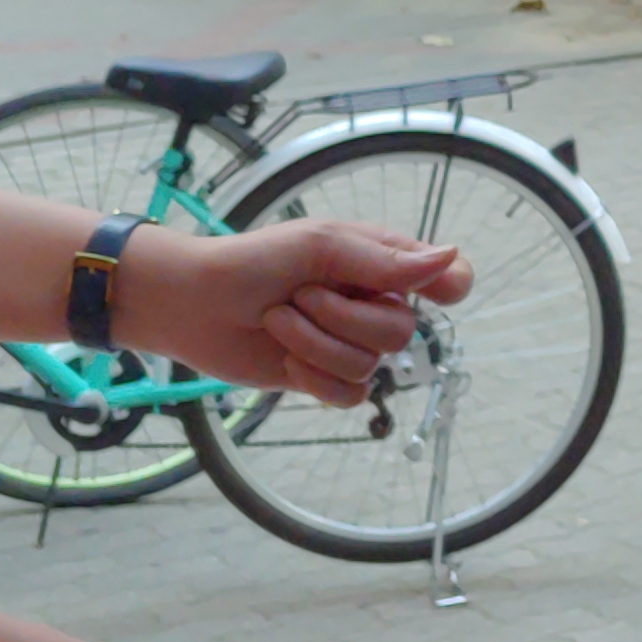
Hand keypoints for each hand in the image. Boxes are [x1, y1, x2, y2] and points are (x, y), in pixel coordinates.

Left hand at [117, 215, 471, 407]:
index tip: (437, 293)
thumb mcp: (318, 247)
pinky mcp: (324, 378)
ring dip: (314, 345)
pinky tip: (287, 362)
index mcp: (381, 261)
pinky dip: (313, 379)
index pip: (448, 275)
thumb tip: (450, 258)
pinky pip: (350, 394)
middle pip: (400, 332)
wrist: (191, 304)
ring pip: (369, 364)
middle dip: (341, 318)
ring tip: (278, 321)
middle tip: (299, 296)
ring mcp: (350, 342)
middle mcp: (373, 303)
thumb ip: (383, 260)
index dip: (450, 286)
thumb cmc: (251, 261)